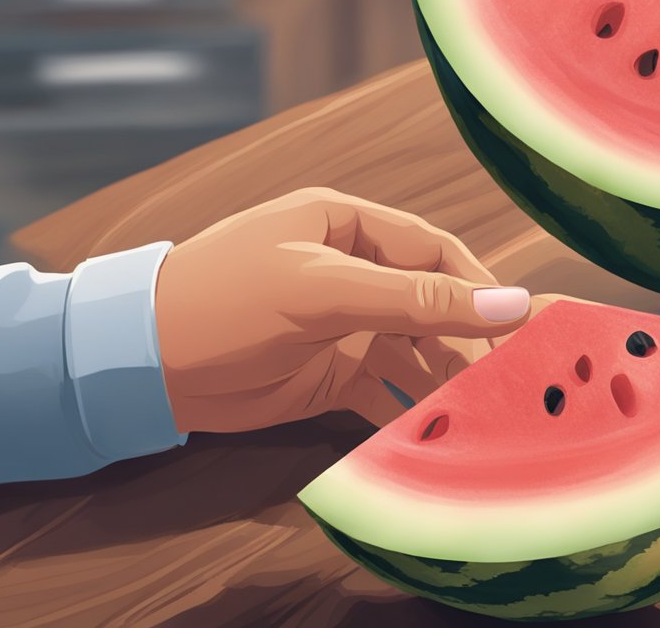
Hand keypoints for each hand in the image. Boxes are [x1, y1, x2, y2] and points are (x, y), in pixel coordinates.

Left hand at [154, 187, 533, 432]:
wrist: (139, 364)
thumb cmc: (227, 301)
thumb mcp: (324, 291)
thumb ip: (415, 302)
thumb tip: (508, 304)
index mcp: (347, 228)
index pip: (433, 252)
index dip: (478, 287)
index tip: (520, 326)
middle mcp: (350, 272)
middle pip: (430, 304)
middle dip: (467, 341)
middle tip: (506, 380)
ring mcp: (341, 326)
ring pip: (413, 350)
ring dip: (443, 379)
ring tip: (479, 411)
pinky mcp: (329, 375)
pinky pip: (385, 388)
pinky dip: (409, 409)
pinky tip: (436, 432)